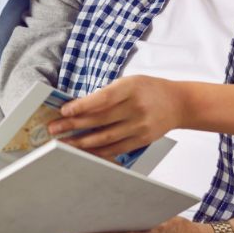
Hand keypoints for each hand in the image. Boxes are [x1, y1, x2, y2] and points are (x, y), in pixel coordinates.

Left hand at [48, 76, 182, 157]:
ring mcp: (140, 126)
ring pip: (106, 137)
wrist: (179, 103)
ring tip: (63, 142)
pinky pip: (116, 148)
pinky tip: (84, 151)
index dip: (82, 105)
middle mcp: (136, 107)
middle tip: (54, 128)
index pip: (103, 98)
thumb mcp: (130, 82)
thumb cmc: (149, 89)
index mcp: (131, 87)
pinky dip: (98, 151)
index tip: (64, 110)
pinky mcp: (142, 140)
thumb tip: (79, 108)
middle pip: (100, 119)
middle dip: (74, 125)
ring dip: (81, 141)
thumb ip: (109, 93)